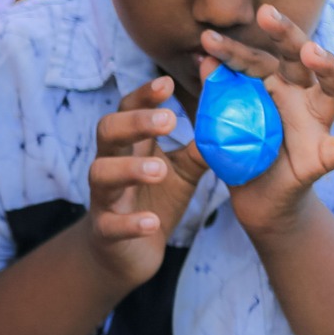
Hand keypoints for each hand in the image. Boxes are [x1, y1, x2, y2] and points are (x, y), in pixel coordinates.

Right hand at [84, 77, 204, 289]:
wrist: (127, 252)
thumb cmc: (155, 200)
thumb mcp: (183, 170)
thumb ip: (201, 146)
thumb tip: (232, 115)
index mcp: (130, 146)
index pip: (128, 110)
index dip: (144, 96)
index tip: (168, 83)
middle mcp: (110, 164)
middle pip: (107, 132)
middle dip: (134, 123)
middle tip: (168, 119)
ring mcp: (104, 197)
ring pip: (101, 173)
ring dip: (129, 169)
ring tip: (159, 171)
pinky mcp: (105, 231)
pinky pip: (111, 224)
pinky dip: (130, 222)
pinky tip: (151, 222)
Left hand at [201, 7, 333, 235]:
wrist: (254, 196)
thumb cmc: (239, 150)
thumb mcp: (220, 121)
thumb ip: (215, 94)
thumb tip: (204, 60)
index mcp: (272, 84)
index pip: (256, 60)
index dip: (233, 50)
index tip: (207, 39)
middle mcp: (298, 97)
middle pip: (300, 59)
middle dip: (286, 34)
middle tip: (267, 13)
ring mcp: (315, 124)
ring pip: (333, 91)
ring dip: (327, 68)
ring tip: (313, 52)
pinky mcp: (322, 156)